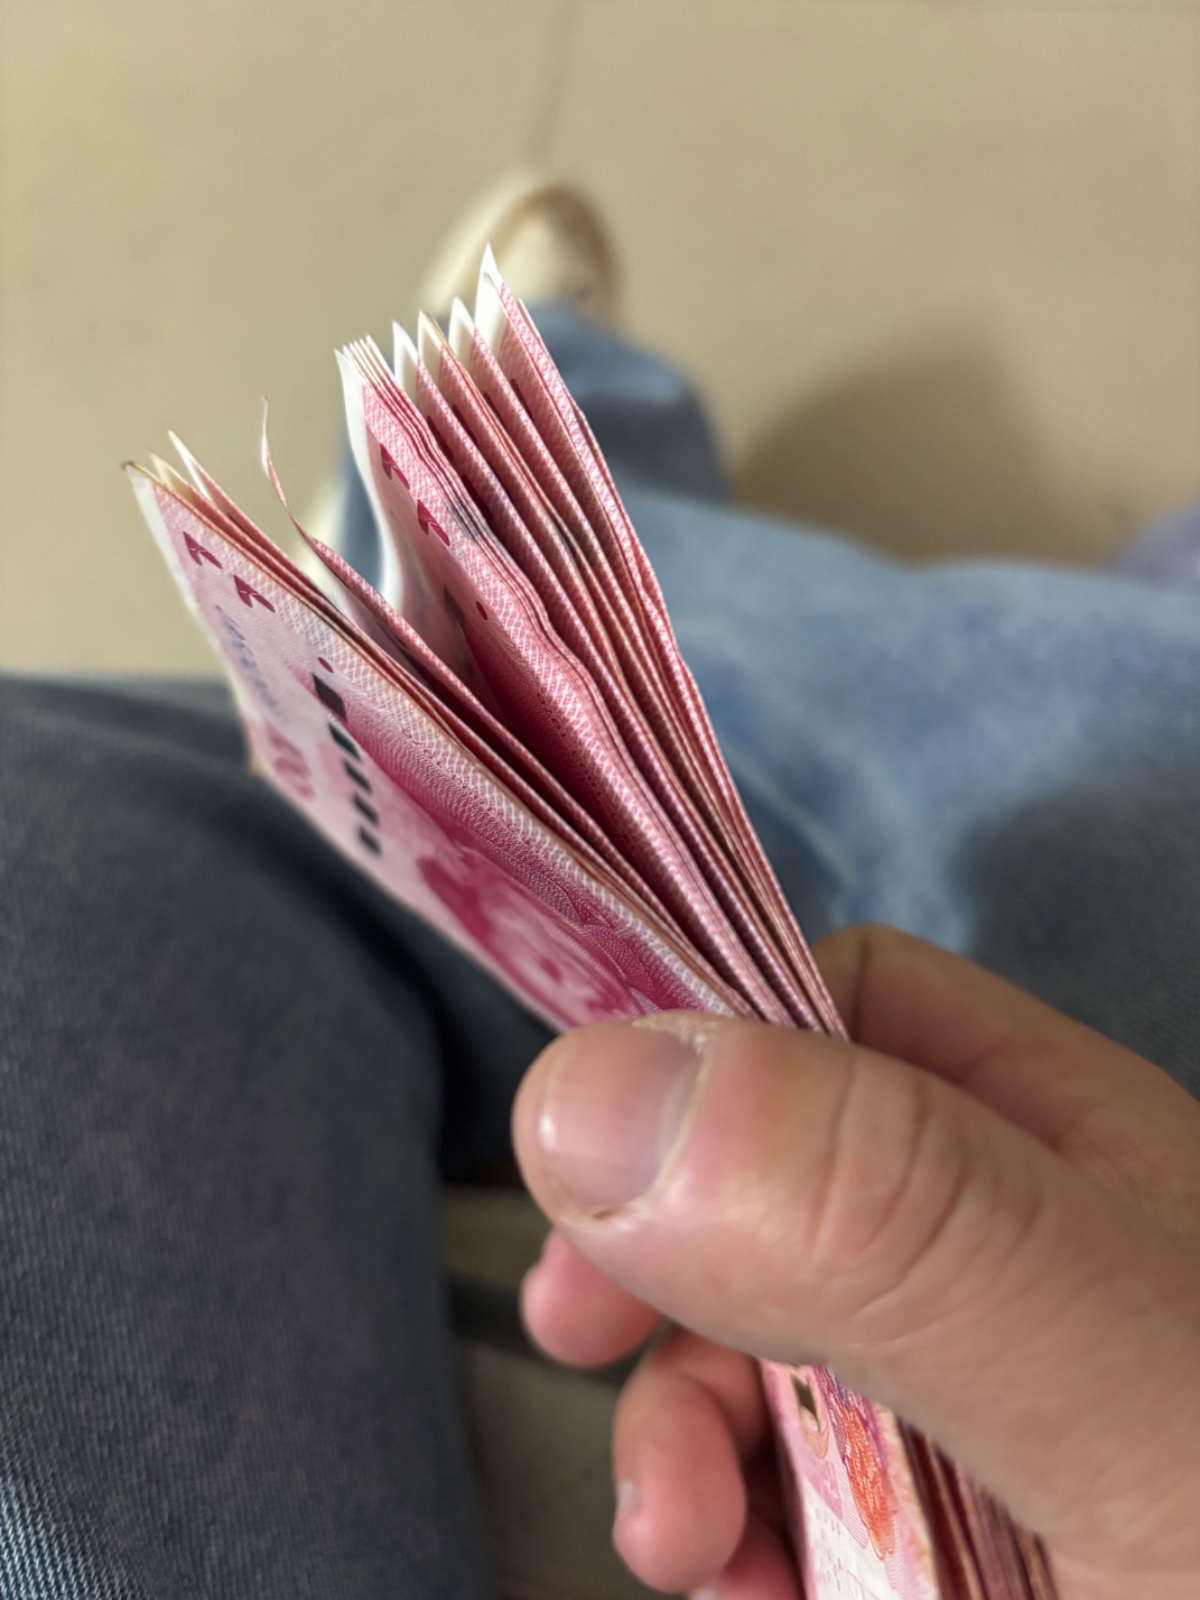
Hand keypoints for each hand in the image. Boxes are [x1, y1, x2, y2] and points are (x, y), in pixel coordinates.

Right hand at [512, 925, 1199, 1599]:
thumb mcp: (1128, 1394)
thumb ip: (896, 1221)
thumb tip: (593, 1086)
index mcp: (1079, 1158)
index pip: (855, 1004)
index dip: (712, 1044)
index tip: (593, 1159)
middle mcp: (1019, 1265)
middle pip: (773, 1192)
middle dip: (671, 1271)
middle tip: (587, 1339)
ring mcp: (977, 1416)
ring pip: (766, 1361)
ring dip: (686, 1434)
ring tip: (687, 1545)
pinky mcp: (947, 1551)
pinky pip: (789, 1509)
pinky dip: (734, 1547)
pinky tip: (739, 1596)